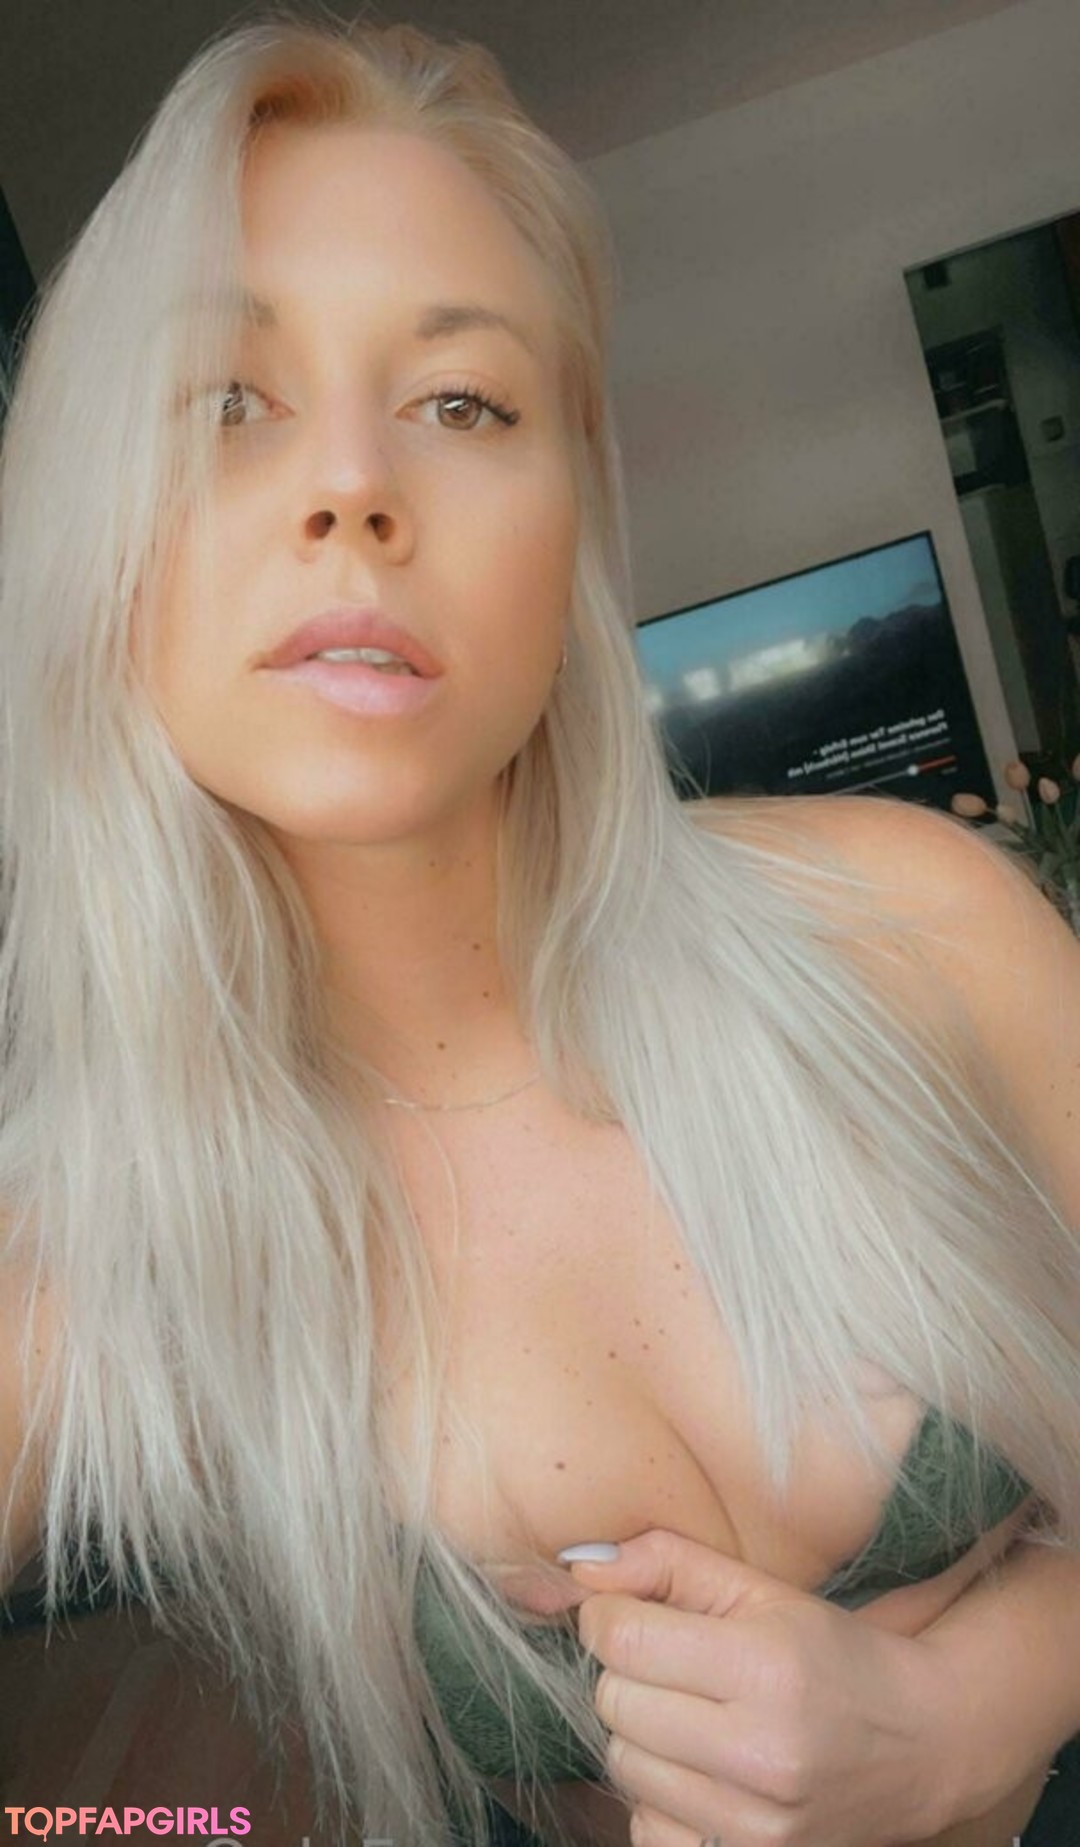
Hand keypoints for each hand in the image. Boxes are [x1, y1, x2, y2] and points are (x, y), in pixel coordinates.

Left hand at [565, 1527, 963, 1846]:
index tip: (628, 1615)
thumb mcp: (760, 1590)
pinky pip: (645, 1826)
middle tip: (671, 1667)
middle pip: (615, 1704)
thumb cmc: (830, 1654)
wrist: (920, 1745)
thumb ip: (668, 1564)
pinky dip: (658, 1796)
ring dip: (641, 1735)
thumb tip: (578, 1568)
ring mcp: (755, 1824)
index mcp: (766, 1667)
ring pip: (624, 1766)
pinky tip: (700, 1770)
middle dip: (628, 1675)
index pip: (625, 1640)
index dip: (608, 1619)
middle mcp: (760, 1753)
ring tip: (690, 1717)